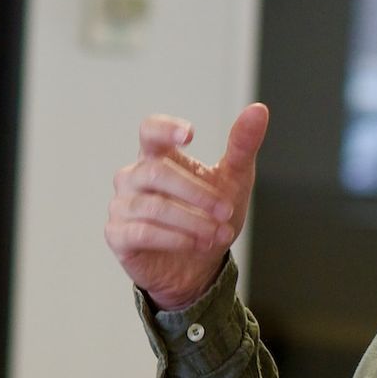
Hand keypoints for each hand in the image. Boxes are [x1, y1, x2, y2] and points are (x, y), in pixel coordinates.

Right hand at [106, 103, 268, 308]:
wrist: (199, 267)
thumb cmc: (210, 217)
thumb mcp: (234, 180)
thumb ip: (242, 146)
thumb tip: (258, 110)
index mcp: (157, 157)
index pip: (149, 131)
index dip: (165, 129)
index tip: (190, 135)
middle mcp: (134, 177)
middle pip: (156, 173)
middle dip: (196, 193)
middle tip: (226, 211)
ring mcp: (122, 206)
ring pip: (153, 207)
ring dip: (192, 221)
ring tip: (218, 234)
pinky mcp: (118, 235)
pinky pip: (142, 232)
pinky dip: (175, 239)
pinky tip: (197, 244)